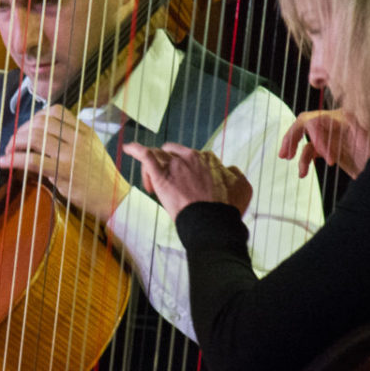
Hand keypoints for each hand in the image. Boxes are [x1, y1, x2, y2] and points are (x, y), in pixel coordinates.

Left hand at [0, 105, 130, 221]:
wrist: (114, 198)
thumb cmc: (100, 176)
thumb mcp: (90, 150)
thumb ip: (71, 140)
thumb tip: (39, 138)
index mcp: (85, 131)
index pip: (56, 111)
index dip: (35, 117)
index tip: (27, 129)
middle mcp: (78, 138)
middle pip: (41, 122)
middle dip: (21, 131)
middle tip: (12, 143)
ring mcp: (71, 154)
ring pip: (35, 137)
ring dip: (15, 143)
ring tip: (8, 152)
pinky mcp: (63, 172)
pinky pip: (33, 160)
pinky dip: (14, 160)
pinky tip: (5, 163)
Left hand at [121, 143, 251, 220]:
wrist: (212, 222)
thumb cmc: (226, 208)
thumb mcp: (242, 187)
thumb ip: (235, 174)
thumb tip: (230, 169)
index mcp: (206, 159)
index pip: (191, 157)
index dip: (186, 169)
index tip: (186, 185)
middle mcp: (190, 157)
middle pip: (172, 154)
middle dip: (168, 165)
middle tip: (168, 186)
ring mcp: (175, 165)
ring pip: (158, 156)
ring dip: (153, 167)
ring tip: (151, 185)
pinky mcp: (161, 176)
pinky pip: (145, 156)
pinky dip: (135, 149)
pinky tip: (127, 148)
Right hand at [278, 109, 369, 178]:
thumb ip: (364, 143)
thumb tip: (359, 144)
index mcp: (342, 119)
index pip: (319, 121)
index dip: (319, 140)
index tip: (330, 160)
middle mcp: (333, 124)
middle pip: (305, 122)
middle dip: (293, 135)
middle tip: (286, 153)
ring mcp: (330, 136)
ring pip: (304, 135)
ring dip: (292, 145)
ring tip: (286, 158)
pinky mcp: (329, 149)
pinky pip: (309, 150)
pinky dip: (303, 161)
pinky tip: (302, 174)